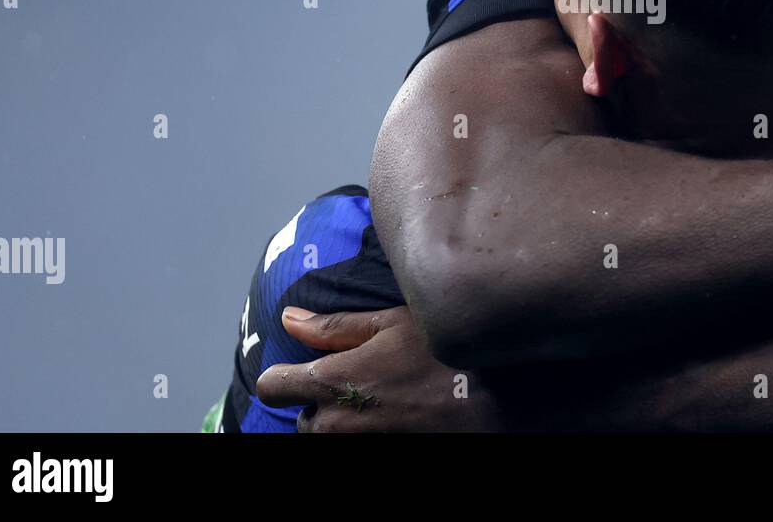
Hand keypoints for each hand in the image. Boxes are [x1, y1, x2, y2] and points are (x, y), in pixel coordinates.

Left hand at [256, 306, 500, 431]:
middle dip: (320, 401)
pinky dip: (366, 431)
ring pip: (328, 437)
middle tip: (360, 380)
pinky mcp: (381, 453)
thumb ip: (334, 327)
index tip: (303, 366)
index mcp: (333, 381)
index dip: (284, 373)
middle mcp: (337, 422)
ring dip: (342, 420)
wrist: (498, 400)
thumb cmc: (446, 352)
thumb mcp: (392, 324)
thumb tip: (288, 318)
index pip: (274, 385)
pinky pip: (356, 444)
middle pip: (303, 419)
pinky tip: (394, 415)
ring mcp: (358, 445)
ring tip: (380, 399)